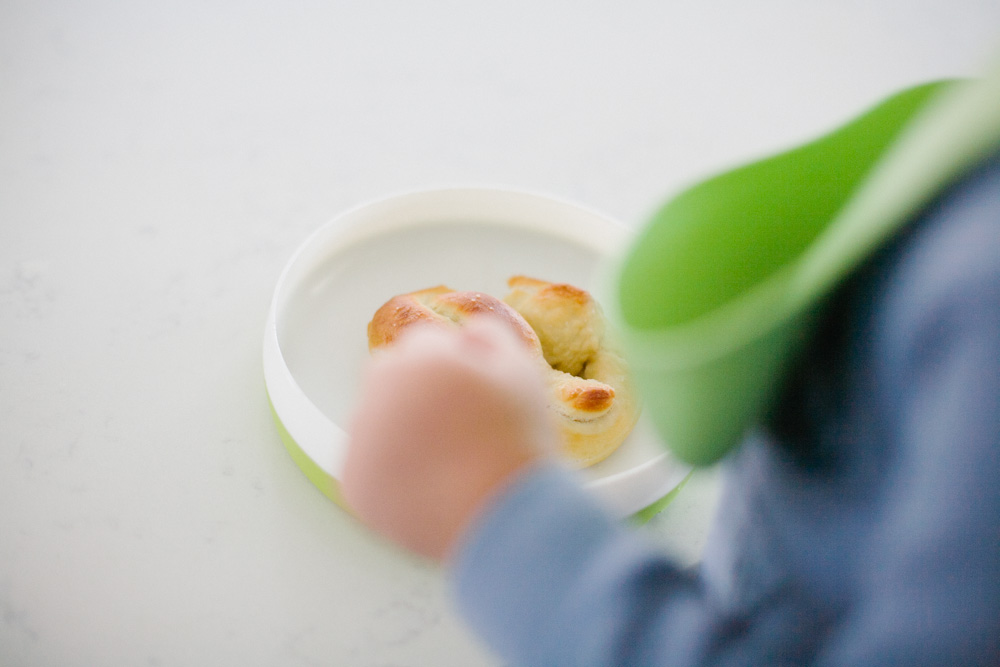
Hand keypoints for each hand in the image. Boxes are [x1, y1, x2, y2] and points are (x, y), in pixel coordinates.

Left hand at [342, 317, 557, 560]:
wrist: (503, 516)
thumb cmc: (515, 442)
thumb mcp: (521, 371)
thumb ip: (491, 336)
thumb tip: (468, 330)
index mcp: (419, 357)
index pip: (424, 345)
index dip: (451, 369)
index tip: (468, 396)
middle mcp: (378, 391)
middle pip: (390, 378)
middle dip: (416, 394)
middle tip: (454, 428)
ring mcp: (360, 438)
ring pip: (375, 421)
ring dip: (399, 431)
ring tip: (443, 460)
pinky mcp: (353, 483)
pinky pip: (367, 467)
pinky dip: (389, 474)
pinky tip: (426, 485)